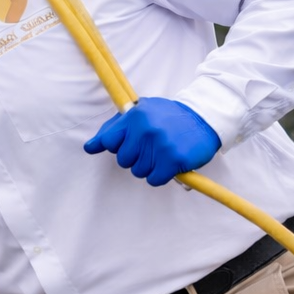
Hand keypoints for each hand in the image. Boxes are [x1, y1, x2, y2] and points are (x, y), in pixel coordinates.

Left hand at [83, 97, 220, 186]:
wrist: (205, 118)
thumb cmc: (167, 118)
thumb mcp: (140, 113)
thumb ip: (113, 130)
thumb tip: (89, 147)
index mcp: (134, 116)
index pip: (108, 142)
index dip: (120, 146)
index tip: (133, 142)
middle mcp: (145, 129)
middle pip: (123, 161)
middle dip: (136, 157)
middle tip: (153, 147)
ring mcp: (160, 145)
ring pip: (138, 172)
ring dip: (150, 167)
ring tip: (163, 152)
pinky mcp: (174, 160)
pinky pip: (154, 180)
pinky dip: (161, 176)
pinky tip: (169, 163)